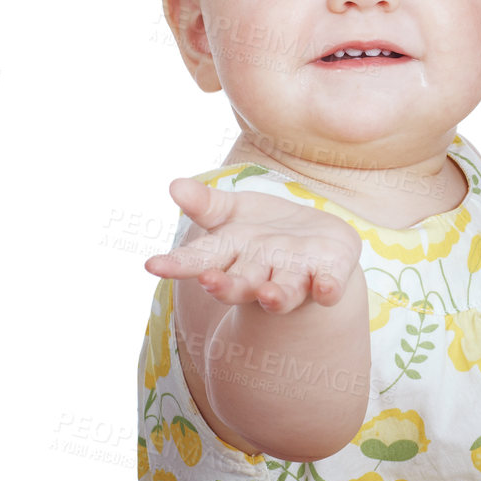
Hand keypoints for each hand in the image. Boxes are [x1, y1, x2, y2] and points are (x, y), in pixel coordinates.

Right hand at [143, 178, 362, 313]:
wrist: (317, 246)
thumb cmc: (266, 232)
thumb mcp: (234, 212)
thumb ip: (207, 204)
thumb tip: (174, 184)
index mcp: (232, 256)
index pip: (199, 260)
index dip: (177, 264)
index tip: (152, 265)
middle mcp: (260, 272)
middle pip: (239, 283)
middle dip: (226, 285)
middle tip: (210, 282)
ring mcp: (295, 275)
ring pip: (282, 291)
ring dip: (275, 295)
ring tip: (268, 295)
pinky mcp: (328, 274)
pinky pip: (328, 286)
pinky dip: (327, 289)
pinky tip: (327, 290)